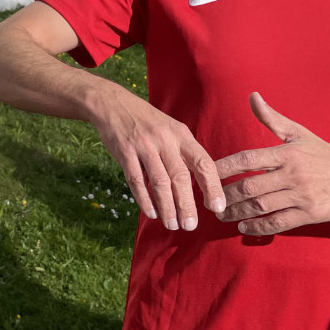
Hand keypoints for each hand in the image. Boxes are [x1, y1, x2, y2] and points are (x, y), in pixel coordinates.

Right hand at [90, 85, 224, 230]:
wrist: (112, 104)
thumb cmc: (146, 121)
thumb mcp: (171, 129)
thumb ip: (184, 152)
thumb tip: (201, 184)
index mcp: (181, 134)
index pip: (203, 163)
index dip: (212, 187)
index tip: (216, 208)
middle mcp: (164, 140)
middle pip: (180, 177)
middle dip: (186, 205)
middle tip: (190, 226)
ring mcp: (143, 146)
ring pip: (159, 182)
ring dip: (166, 207)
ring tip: (172, 225)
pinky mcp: (124, 152)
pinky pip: (136, 180)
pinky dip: (144, 199)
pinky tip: (151, 212)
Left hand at [214, 92, 329, 235]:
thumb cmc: (326, 155)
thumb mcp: (300, 134)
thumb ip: (272, 119)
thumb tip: (252, 96)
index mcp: (287, 153)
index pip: (248, 159)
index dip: (224, 167)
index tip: (206, 174)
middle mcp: (292, 174)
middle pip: (250, 186)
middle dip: (226, 195)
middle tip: (209, 200)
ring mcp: (302, 196)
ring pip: (261, 206)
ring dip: (237, 212)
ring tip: (221, 215)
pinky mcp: (311, 214)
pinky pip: (279, 223)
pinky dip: (259, 227)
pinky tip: (244, 227)